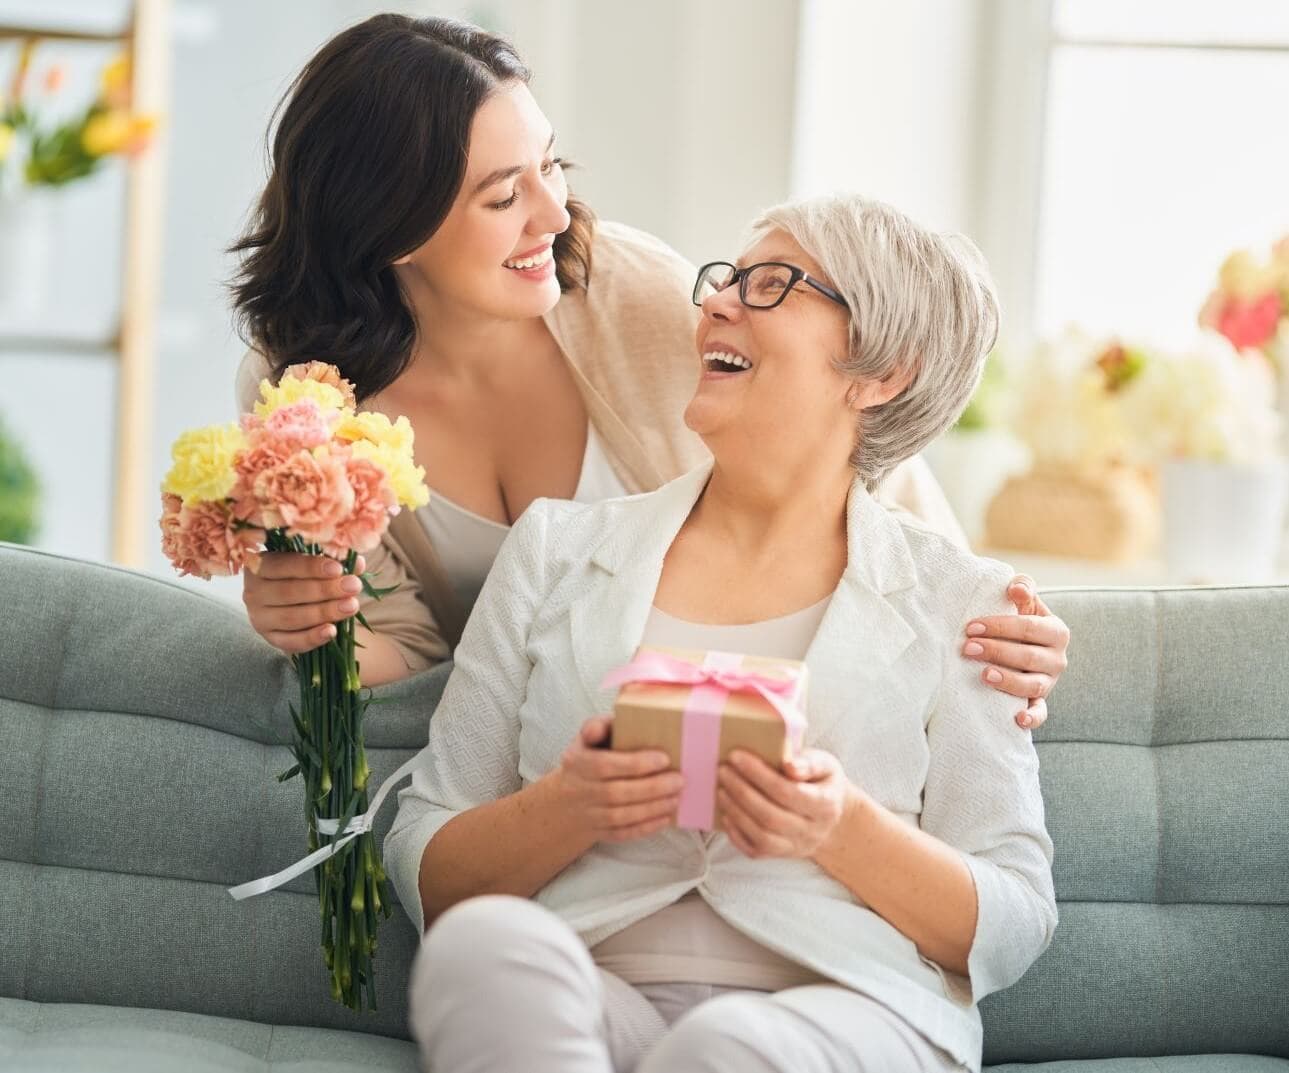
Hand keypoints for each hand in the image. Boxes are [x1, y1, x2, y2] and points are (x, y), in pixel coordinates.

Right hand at [242, 551, 366, 654]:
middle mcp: (253, 592)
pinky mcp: (270, 638)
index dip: (311, 567)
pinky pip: (291, 642)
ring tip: (351, 606)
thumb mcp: (315, 563)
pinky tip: (332, 631)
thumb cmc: (305, 574)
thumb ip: (334, 560)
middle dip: (325, 590)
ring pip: (292, 617)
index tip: (338, 569)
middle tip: (352, 586)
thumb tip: (357, 563)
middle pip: (289, 592)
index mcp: (260, 565)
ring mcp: (259, 618)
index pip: (284, 565)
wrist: (296, 601)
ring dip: (324, 612)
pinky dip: (312, 638)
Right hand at [549, 717, 683, 845]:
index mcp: (577, 763)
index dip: (634, 764)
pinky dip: (645, 828)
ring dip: (652, 808)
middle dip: (651, 788)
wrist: (566, 801)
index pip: (604, 765)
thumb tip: (599, 727)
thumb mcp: (586, 740)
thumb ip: (597, 727)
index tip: (664, 759)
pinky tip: (665, 817)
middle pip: (615, 793)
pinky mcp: (598, 832)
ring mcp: (588, 815)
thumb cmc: (586, 761)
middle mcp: (580, 791)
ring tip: (676, 798)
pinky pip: (622, 834)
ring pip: (620, 816)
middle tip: (678, 781)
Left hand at [716, 748, 850, 860]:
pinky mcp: (782, 855)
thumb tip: (789, 765)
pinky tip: (726, 813)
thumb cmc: (823, 784)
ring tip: (721, 789)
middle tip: (722, 770)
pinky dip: (737, 833)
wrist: (833, 818)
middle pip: (771, 816)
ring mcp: (797, 847)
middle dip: (741, 792)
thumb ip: (810, 763)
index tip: (736, 756)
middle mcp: (812, 831)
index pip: (787, 792)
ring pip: (762, 836)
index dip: (759, 775)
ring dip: (736, 811)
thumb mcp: (826, 766)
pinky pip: (756, 850)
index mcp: (826, 805)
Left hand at [962, 573, 1069, 729]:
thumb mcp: (1024, 602)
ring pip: (1033, 685)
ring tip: (983, 674)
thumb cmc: (1018, 620)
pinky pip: (1040, 712)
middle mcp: (1057, 658)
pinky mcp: (1040, 700)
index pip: (1029, 627)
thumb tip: (1016, 589)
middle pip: (1027, 656)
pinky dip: (1032, 717)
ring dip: (1007, 680)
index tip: (970, 627)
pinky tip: (1018, 718)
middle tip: (967, 648)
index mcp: (1056, 631)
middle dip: (996, 651)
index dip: (1000, 626)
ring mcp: (1049, 681)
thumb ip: (1023, 588)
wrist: (1023, 645)